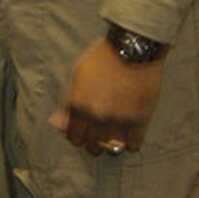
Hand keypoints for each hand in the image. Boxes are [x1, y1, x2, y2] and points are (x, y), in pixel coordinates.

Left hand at [50, 38, 162, 156]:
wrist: (133, 48)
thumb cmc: (103, 57)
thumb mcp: (78, 74)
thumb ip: (68, 102)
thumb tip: (58, 124)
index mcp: (79, 105)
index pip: (74, 137)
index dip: (78, 135)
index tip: (83, 131)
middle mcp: (97, 116)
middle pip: (92, 146)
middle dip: (93, 141)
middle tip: (98, 133)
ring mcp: (119, 120)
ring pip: (111, 149)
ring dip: (111, 144)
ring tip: (114, 134)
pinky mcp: (140, 120)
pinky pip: (133, 144)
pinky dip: (131, 141)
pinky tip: (129, 132)